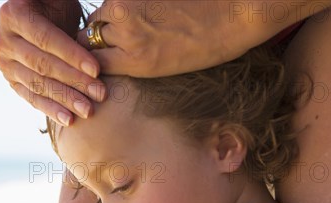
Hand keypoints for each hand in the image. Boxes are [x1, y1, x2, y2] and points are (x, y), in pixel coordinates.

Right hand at [0, 0, 105, 126]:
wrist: (38, 16)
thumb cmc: (55, 6)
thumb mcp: (59, 2)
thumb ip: (65, 16)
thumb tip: (89, 34)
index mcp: (12, 14)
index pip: (46, 39)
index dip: (71, 55)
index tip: (96, 70)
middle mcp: (2, 40)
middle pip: (42, 65)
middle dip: (74, 81)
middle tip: (100, 93)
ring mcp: (4, 63)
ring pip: (38, 84)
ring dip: (65, 99)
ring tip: (88, 110)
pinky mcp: (11, 80)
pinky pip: (31, 97)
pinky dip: (51, 110)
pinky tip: (69, 120)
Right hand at [76, 0, 330, 76]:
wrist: (237, 12)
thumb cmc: (211, 45)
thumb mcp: (168, 67)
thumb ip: (136, 61)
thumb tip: (114, 55)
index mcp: (137, 63)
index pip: (94, 63)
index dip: (93, 61)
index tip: (97, 58)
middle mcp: (128, 36)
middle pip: (92, 36)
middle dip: (99, 37)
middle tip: (114, 37)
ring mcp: (129, 8)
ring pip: (101, 13)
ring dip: (108, 17)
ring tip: (131, 21)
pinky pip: (117, 0)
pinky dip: (122, 5)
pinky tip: (143, 9)